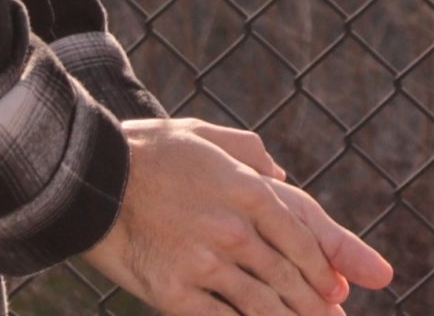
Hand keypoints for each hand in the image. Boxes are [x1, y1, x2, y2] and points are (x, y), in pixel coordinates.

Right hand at [83, 119, 393, 315]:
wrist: (89, 176)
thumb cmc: (149, 152)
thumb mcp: (209, 135)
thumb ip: (251, 153)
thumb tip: (279, 173)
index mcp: (251, 191)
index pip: (306, 236)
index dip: (331, 265)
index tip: (343, 288)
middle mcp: (237, 230)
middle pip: (289, 276)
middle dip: (316, 302)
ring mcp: (206, 264)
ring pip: (261, 304)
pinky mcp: (173, 293)